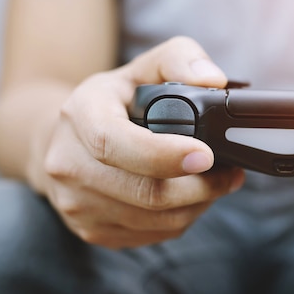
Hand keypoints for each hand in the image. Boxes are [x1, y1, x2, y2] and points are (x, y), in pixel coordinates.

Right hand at [29, 37, 244, 248]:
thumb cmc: (114, 101)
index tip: (205, 155)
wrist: (63, 139)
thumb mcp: (143, 67)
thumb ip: (180, 59)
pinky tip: (191, 198)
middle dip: (200, 186)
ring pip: (154, 220)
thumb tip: (212, 79)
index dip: (163, 154)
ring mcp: (76, 203)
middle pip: (143, 192)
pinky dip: (181, 219)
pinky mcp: (91, 230)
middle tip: (230, 172)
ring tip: (217, 183)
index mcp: (79, 115)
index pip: (114, 143)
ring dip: (197, 205)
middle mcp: (68, 163)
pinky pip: (150, 235)